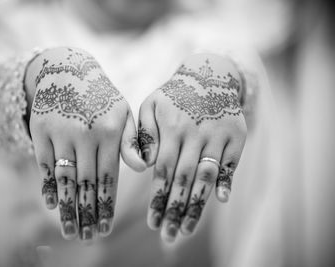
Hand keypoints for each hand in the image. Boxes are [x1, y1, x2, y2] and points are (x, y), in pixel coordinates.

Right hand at [25, 47, 145, 243]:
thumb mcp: (124, 112)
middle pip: (87, 183)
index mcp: (110, 131)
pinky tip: (53, 204)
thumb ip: (134, 141)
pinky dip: (49, 186)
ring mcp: (61, 133)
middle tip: (86, 238)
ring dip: (67, 207)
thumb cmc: (102, 98)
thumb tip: (143, 168)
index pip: (109, 177)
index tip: (105, 229)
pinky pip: (44, 165)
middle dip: (87, 214)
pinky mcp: (40, 131)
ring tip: (70, 231)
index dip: (107, 206)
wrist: (68, 71)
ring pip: (65, 178)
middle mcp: (85, 134)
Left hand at [138, 53, 246, 241]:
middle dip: (175, 211)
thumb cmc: (174, 96)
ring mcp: (217, 135)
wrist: (209, 75)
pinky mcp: (236, 136)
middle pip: (183, 180)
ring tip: (187, 230)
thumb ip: (143, 134)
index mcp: (171, 128)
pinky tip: (221, 201)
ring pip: (206, 176)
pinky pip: (230, 163)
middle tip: (169, 236)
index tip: (153, 222)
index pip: (162, 172)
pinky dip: (226, 181)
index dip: (158, 199)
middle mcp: (194, 134)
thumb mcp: (151, 106)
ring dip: (197, 205)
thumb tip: (145, 165)